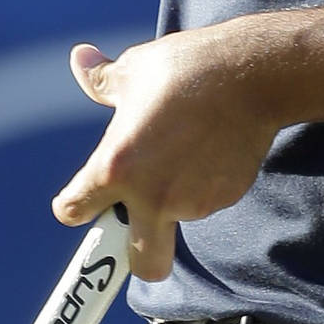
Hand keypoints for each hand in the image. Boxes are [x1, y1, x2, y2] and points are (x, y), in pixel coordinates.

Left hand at [52, 25, 285, 280]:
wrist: (251, 73)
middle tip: (134, 223)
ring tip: (181, 150)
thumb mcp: (134, 70)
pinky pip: (205, 202)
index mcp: (117, 166)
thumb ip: (101, 80)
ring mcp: (193, 202)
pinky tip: (208, 149)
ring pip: (175, 222)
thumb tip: (80, 59)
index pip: (73, 210)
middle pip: (141, 264)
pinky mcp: (225, 196)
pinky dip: (201, 186)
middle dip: (136, 257)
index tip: (78, 201)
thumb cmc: (185, 68)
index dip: (72, 206)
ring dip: (171, 202)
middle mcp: (152, 196)